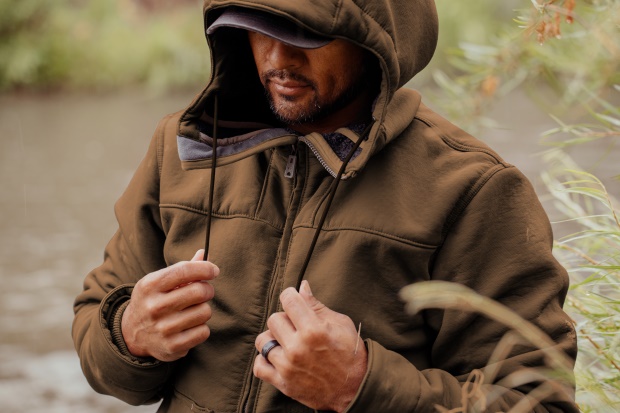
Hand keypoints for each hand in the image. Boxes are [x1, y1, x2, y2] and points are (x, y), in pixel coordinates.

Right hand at [121, 249, 218, 361]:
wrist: (132, 333)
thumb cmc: (153, 300)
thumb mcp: (159, 281)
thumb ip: (183, 268)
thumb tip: (204, 253)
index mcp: (150, 285)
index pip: (185, 270)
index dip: (205, 268)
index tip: (213, 271)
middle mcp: (154, 307)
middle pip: (199, 291)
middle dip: (207, 289)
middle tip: (204, 292)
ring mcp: (162, 329)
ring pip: (205, 312)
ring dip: (204, 309)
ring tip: (192, 310)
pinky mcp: (171, 347)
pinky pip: (203, 332)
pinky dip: (201, 328)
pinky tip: (190, 326)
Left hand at [254, 281, 366, 411]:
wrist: (355, 389)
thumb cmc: (350, 353)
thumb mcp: (340, 324)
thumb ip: (316, 305)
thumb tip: (302, 286)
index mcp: (313, 330)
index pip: (289, 300)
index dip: (290, 295)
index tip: (293, 298)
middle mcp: (298, 348)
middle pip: (274, 319)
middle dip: (285, 318)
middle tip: (296, 325)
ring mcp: (288, 367)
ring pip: (263, 341)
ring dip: (274, 338)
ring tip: (286, 341)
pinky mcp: (283, 383)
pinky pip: (259, 366)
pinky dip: (265, 360)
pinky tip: (276, 356)